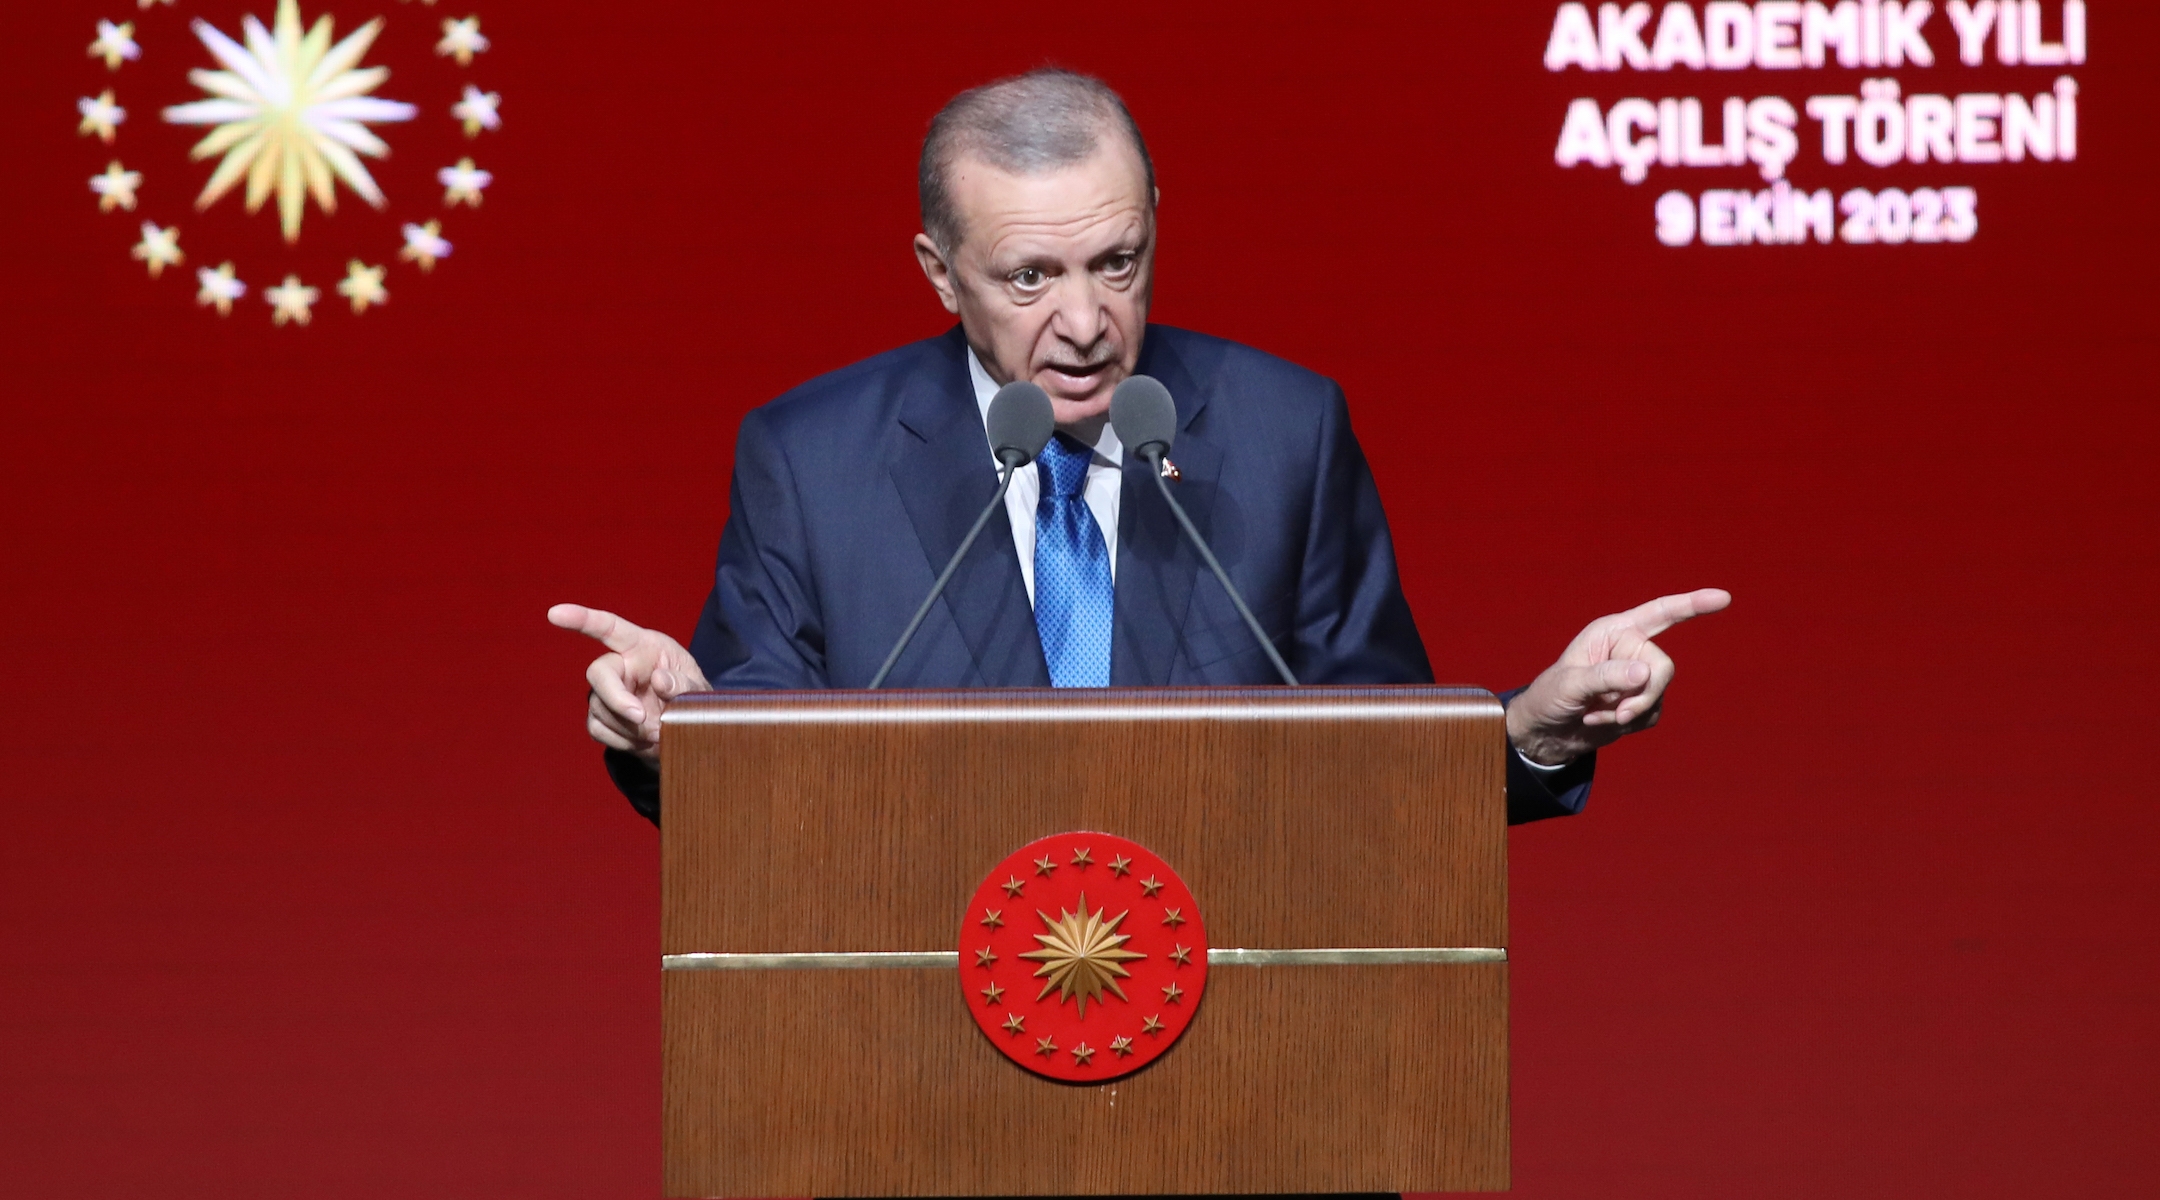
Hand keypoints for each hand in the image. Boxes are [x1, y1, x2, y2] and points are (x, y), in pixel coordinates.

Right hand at [547, 604, 709, 764]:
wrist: (685, 729)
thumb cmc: (691, 696)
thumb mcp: (698, 687)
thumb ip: (684, 683)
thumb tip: (660, 679)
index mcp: (642, 646)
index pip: (609, 627)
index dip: (582, 619)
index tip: (556, 614)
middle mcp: (620, 665)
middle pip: (598, 673)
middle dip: (616, 699)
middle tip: (642, 718)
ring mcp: (606, 692)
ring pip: (600, 708)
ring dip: (629, 727)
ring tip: (659, 733)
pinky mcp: (600, 717)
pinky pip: (599, 729)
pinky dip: (623, 740)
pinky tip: (644, 741)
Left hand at [1505, 588, 1730, 766]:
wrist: (1545, 732)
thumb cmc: (1548, 698)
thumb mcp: (1569, 685)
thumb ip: (1606, 677)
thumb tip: (1645, 672)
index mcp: (1613, 631)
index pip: (1660, 613)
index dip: (1692, 605)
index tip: (1723, 599)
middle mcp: (1629, 649)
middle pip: (1663, 667)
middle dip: (1643, 695)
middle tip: (1615, 712)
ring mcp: (1637, 676)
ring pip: (1659, 693)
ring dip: (1629, 712)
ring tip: (1595, 713)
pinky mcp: (1640, 701)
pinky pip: (1653, 714)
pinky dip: (1630, 724)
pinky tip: (1603, 721)